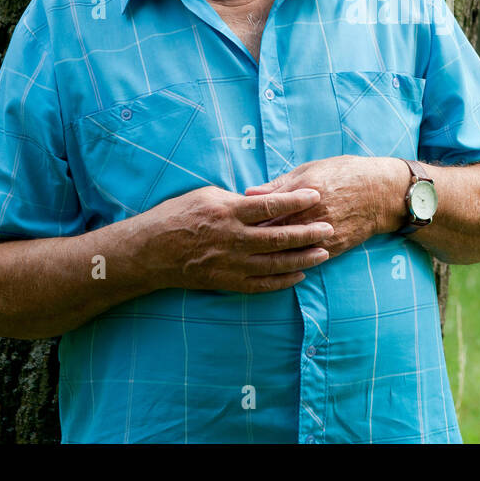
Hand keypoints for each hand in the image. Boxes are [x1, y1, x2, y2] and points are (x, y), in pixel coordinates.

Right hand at [141, 184, 335, 293]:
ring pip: (274, 263)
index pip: (269, 205)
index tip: (315, 195)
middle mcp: (232, 239)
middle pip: (278, 237)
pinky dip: (281, 281)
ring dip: (301, 258)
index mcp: (228, 212)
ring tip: (323, 253)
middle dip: (307, 232)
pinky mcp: (226, 281)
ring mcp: (230, 263)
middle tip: (329, 227)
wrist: (149, 251)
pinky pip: (260, 284)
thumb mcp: (207, 197)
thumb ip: (238, 200)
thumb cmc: (177, 216)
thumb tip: (264, 199)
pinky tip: (298, 275)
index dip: (295, 200)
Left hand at [243, 156, 408, 258]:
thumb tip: (248, 193)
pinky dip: (290, 264)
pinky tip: (275, 266)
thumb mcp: (310, 169)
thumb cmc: (344, 173)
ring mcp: (322, 234)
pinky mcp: (333, 247)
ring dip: (268, 256)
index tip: (230, 226)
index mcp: (302, 192)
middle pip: (272, 234)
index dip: (245, 221)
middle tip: (232, 246)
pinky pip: (306, 260)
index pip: (266, 212)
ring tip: (249, 258)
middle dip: (252, 242)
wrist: (381, 191)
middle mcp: (311, 215)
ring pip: (288, 252)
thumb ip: (278, 185)